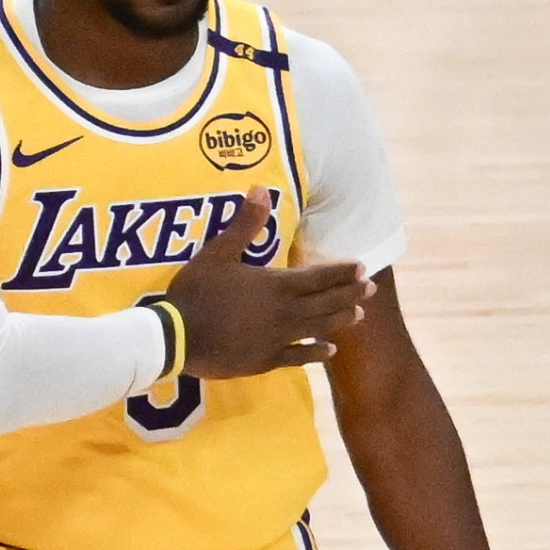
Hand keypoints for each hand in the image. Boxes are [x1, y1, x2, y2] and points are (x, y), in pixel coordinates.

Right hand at [163, 188, 372, 378]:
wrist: (178, 337)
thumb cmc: (196, 292)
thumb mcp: (217, 253)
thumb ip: (245, 224)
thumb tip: (262, 189)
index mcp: (275, 285)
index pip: (317, 276)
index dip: (340, 272)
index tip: (362, 268)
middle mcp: (284, 312)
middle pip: (325, 302)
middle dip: (349, 294)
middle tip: (371, 289)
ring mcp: (276, 339)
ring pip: (317, 328)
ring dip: (340, 320)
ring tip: (359, 315)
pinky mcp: (265, 360)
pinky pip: (298, 357)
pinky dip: (316, 353)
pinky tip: (330, 352)